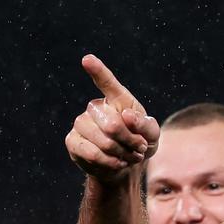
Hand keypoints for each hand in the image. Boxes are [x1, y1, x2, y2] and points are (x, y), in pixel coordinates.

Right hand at [64, 54, 160, 181]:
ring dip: (123, 153)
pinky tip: (117, 162)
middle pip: (113, 126)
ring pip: (104, 141)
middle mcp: (95, 107)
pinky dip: (110, 162)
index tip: (87, 59)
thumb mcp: (152, 135)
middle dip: (131, 142)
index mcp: (117, 99)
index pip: (107, 82)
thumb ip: (145, 125)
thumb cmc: (140, 143)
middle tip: (140, 148)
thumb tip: (127, 115)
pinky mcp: (72, 141)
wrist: (124, 165)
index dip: (98, 71)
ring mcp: (81, 123)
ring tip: (130, 156)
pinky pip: (92, 153)